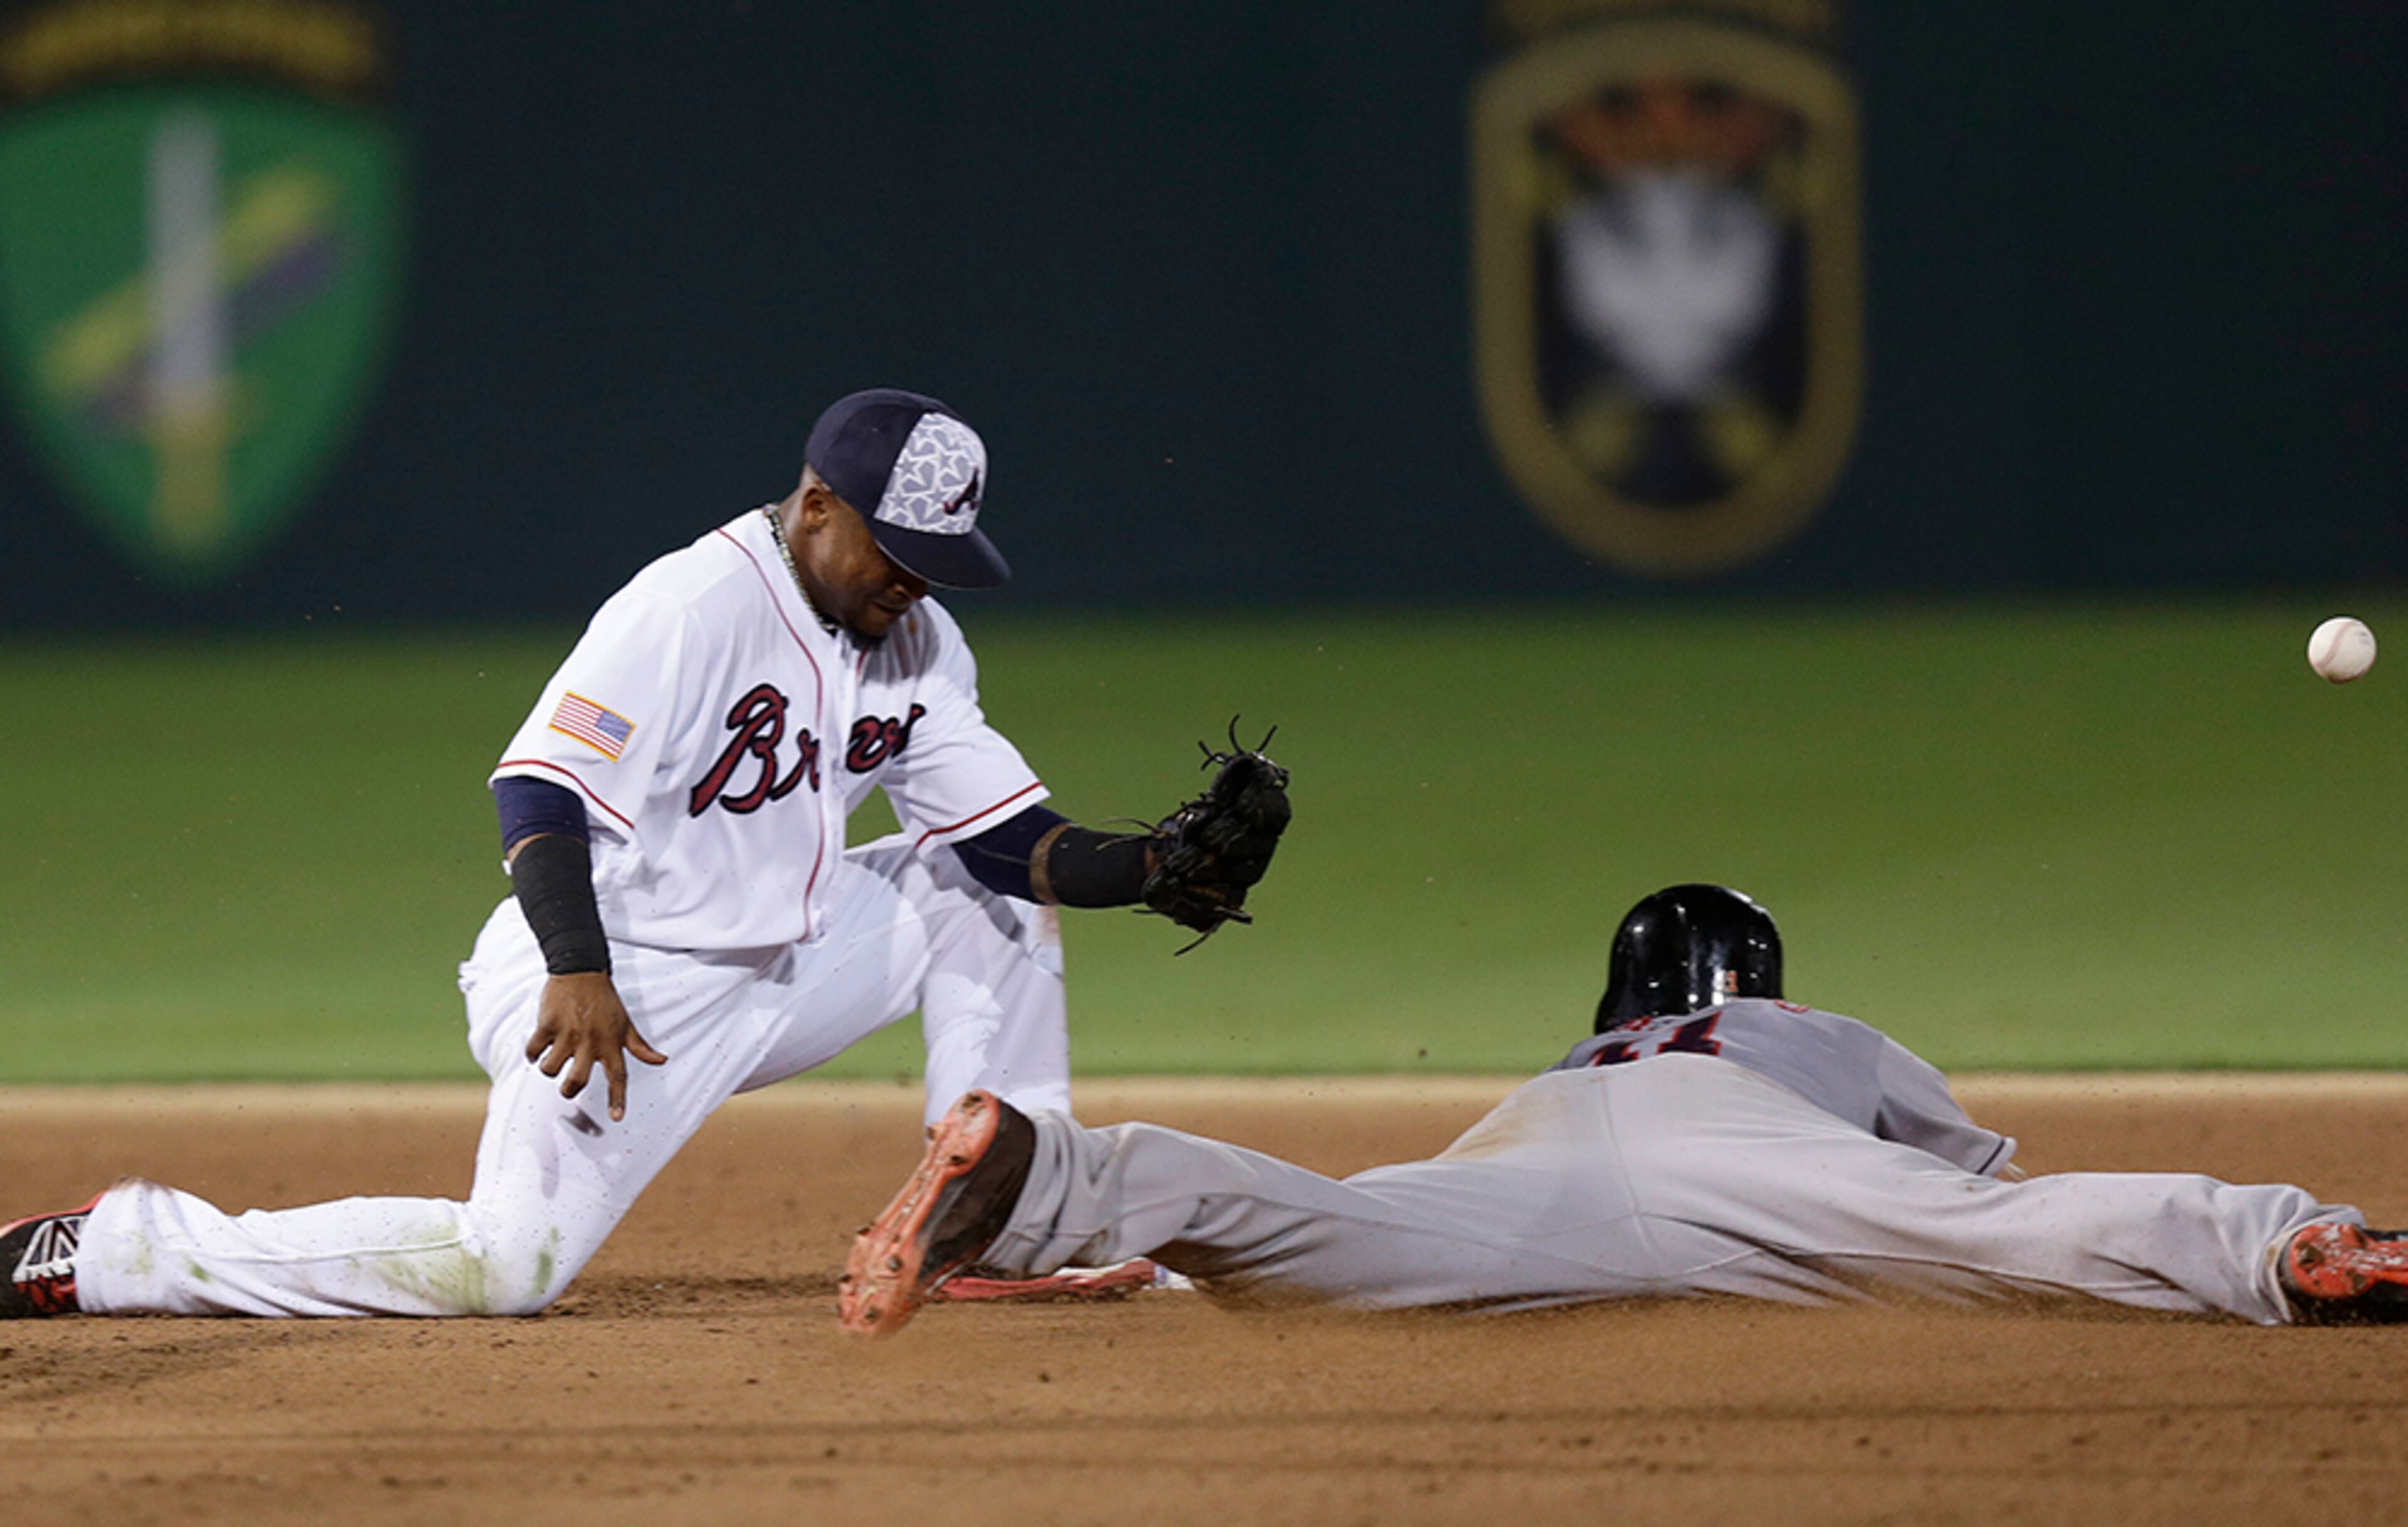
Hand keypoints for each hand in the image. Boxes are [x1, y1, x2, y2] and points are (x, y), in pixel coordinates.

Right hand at [524, 971, 667, 1122]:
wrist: (581, 970)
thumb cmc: (605, 1000)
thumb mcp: (626, 1023)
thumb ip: (640, 1046)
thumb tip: (662, 1060)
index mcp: (611, 1043)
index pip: (618, 1076)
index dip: (618, 1099)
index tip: (616, 1117)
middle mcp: (590, 1041)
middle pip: (576, 1080)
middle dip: (568, 1089)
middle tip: (567, 1086)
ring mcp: (567, 1033)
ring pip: (551, 1069)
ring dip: (549, 1068)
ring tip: (553, 1058)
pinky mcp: (547, 1025)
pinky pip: (533, 1051)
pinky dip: (532, 1054)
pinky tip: (538, 1048)